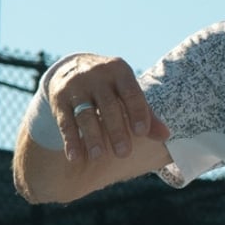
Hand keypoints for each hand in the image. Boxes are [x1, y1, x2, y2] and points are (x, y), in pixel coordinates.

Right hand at [47, 54, 169, 162]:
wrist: (72, 67)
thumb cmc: (109, 85)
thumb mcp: (127, 91)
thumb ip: (145, 112)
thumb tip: (166, 136)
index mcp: (119, 71)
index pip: (131, 92)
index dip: (137, 112)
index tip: (142, 133)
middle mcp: (97, 75)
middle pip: (108, 105)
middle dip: (116, 130)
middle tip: (124, 154)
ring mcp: (76, 86)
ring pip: (85, 114)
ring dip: (92, 137)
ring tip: (99, 156)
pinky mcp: (59, 98)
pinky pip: (65, 121)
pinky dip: (70, 140)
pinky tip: (76, 157)